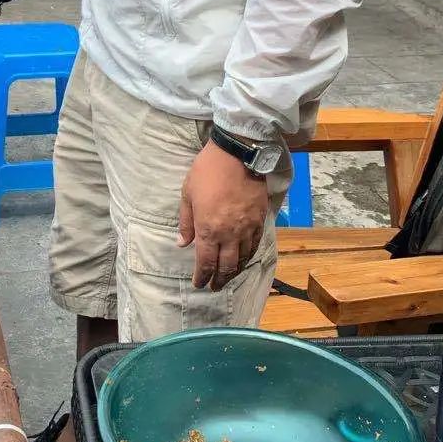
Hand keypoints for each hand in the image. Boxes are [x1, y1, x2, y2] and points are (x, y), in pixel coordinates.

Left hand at [177, 141, 267, 290]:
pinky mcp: (260, 220)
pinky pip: (255, 245)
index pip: (205, 262)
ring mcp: (247, 228)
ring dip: (235, 272)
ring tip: (229, 277)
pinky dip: (249, 256)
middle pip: (226, 266)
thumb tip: (182, 244)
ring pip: (243, 259)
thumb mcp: (187, 193)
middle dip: (219, 280)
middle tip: (214, 287)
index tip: (199, 284)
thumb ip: (186, 222)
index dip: (202, 276)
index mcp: (208, 229)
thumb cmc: (207, 171)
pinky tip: (245, 259)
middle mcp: (229, 234)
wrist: (239, 154)